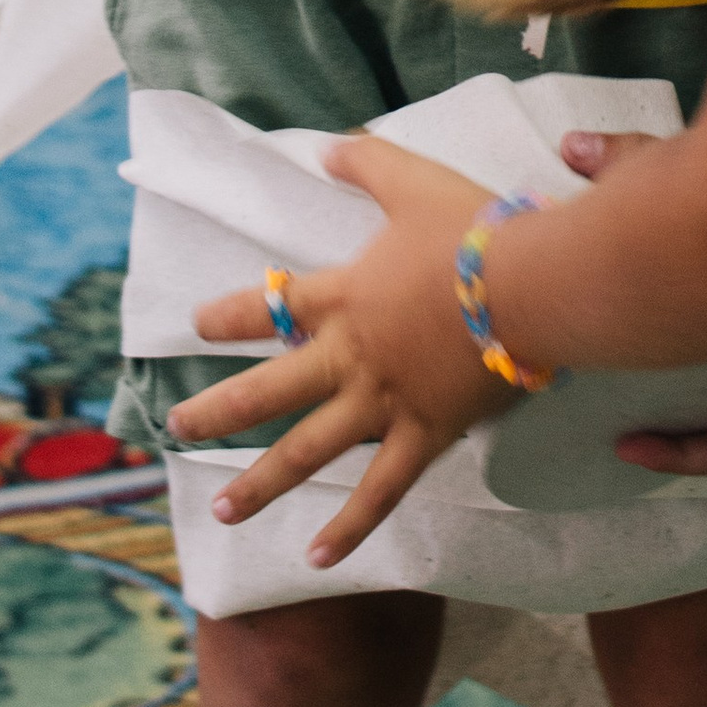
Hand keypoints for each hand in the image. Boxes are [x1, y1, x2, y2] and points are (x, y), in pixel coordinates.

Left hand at [167, 141, 517, 566]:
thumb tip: (328, 147)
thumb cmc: (473, 231)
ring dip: (261, 482)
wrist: (531, 285)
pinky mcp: (424, 435)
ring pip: (309, 450)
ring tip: (221, 510)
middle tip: (175, 427)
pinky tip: (318, 558)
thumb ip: (366, 164)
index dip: (231, 315)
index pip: (273, 305)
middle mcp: (351, 355)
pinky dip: (350, 527)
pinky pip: (381, 491)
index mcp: (345, 296)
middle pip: (270, 388)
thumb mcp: (413, 182)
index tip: (195, 326)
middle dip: (218, 409)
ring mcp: (384, 403)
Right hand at [548, 129, 706, 479]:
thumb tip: (571, 147)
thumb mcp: (702, 188)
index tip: (579, 318)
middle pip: (683, 375)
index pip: (676, 321)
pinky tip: (632, 444)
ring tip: (592, 420)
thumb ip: (637, 168)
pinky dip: (677, 451)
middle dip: (630, 379)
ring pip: (701, 421)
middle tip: (572, 373)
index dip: (632, 323)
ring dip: (652, 429)